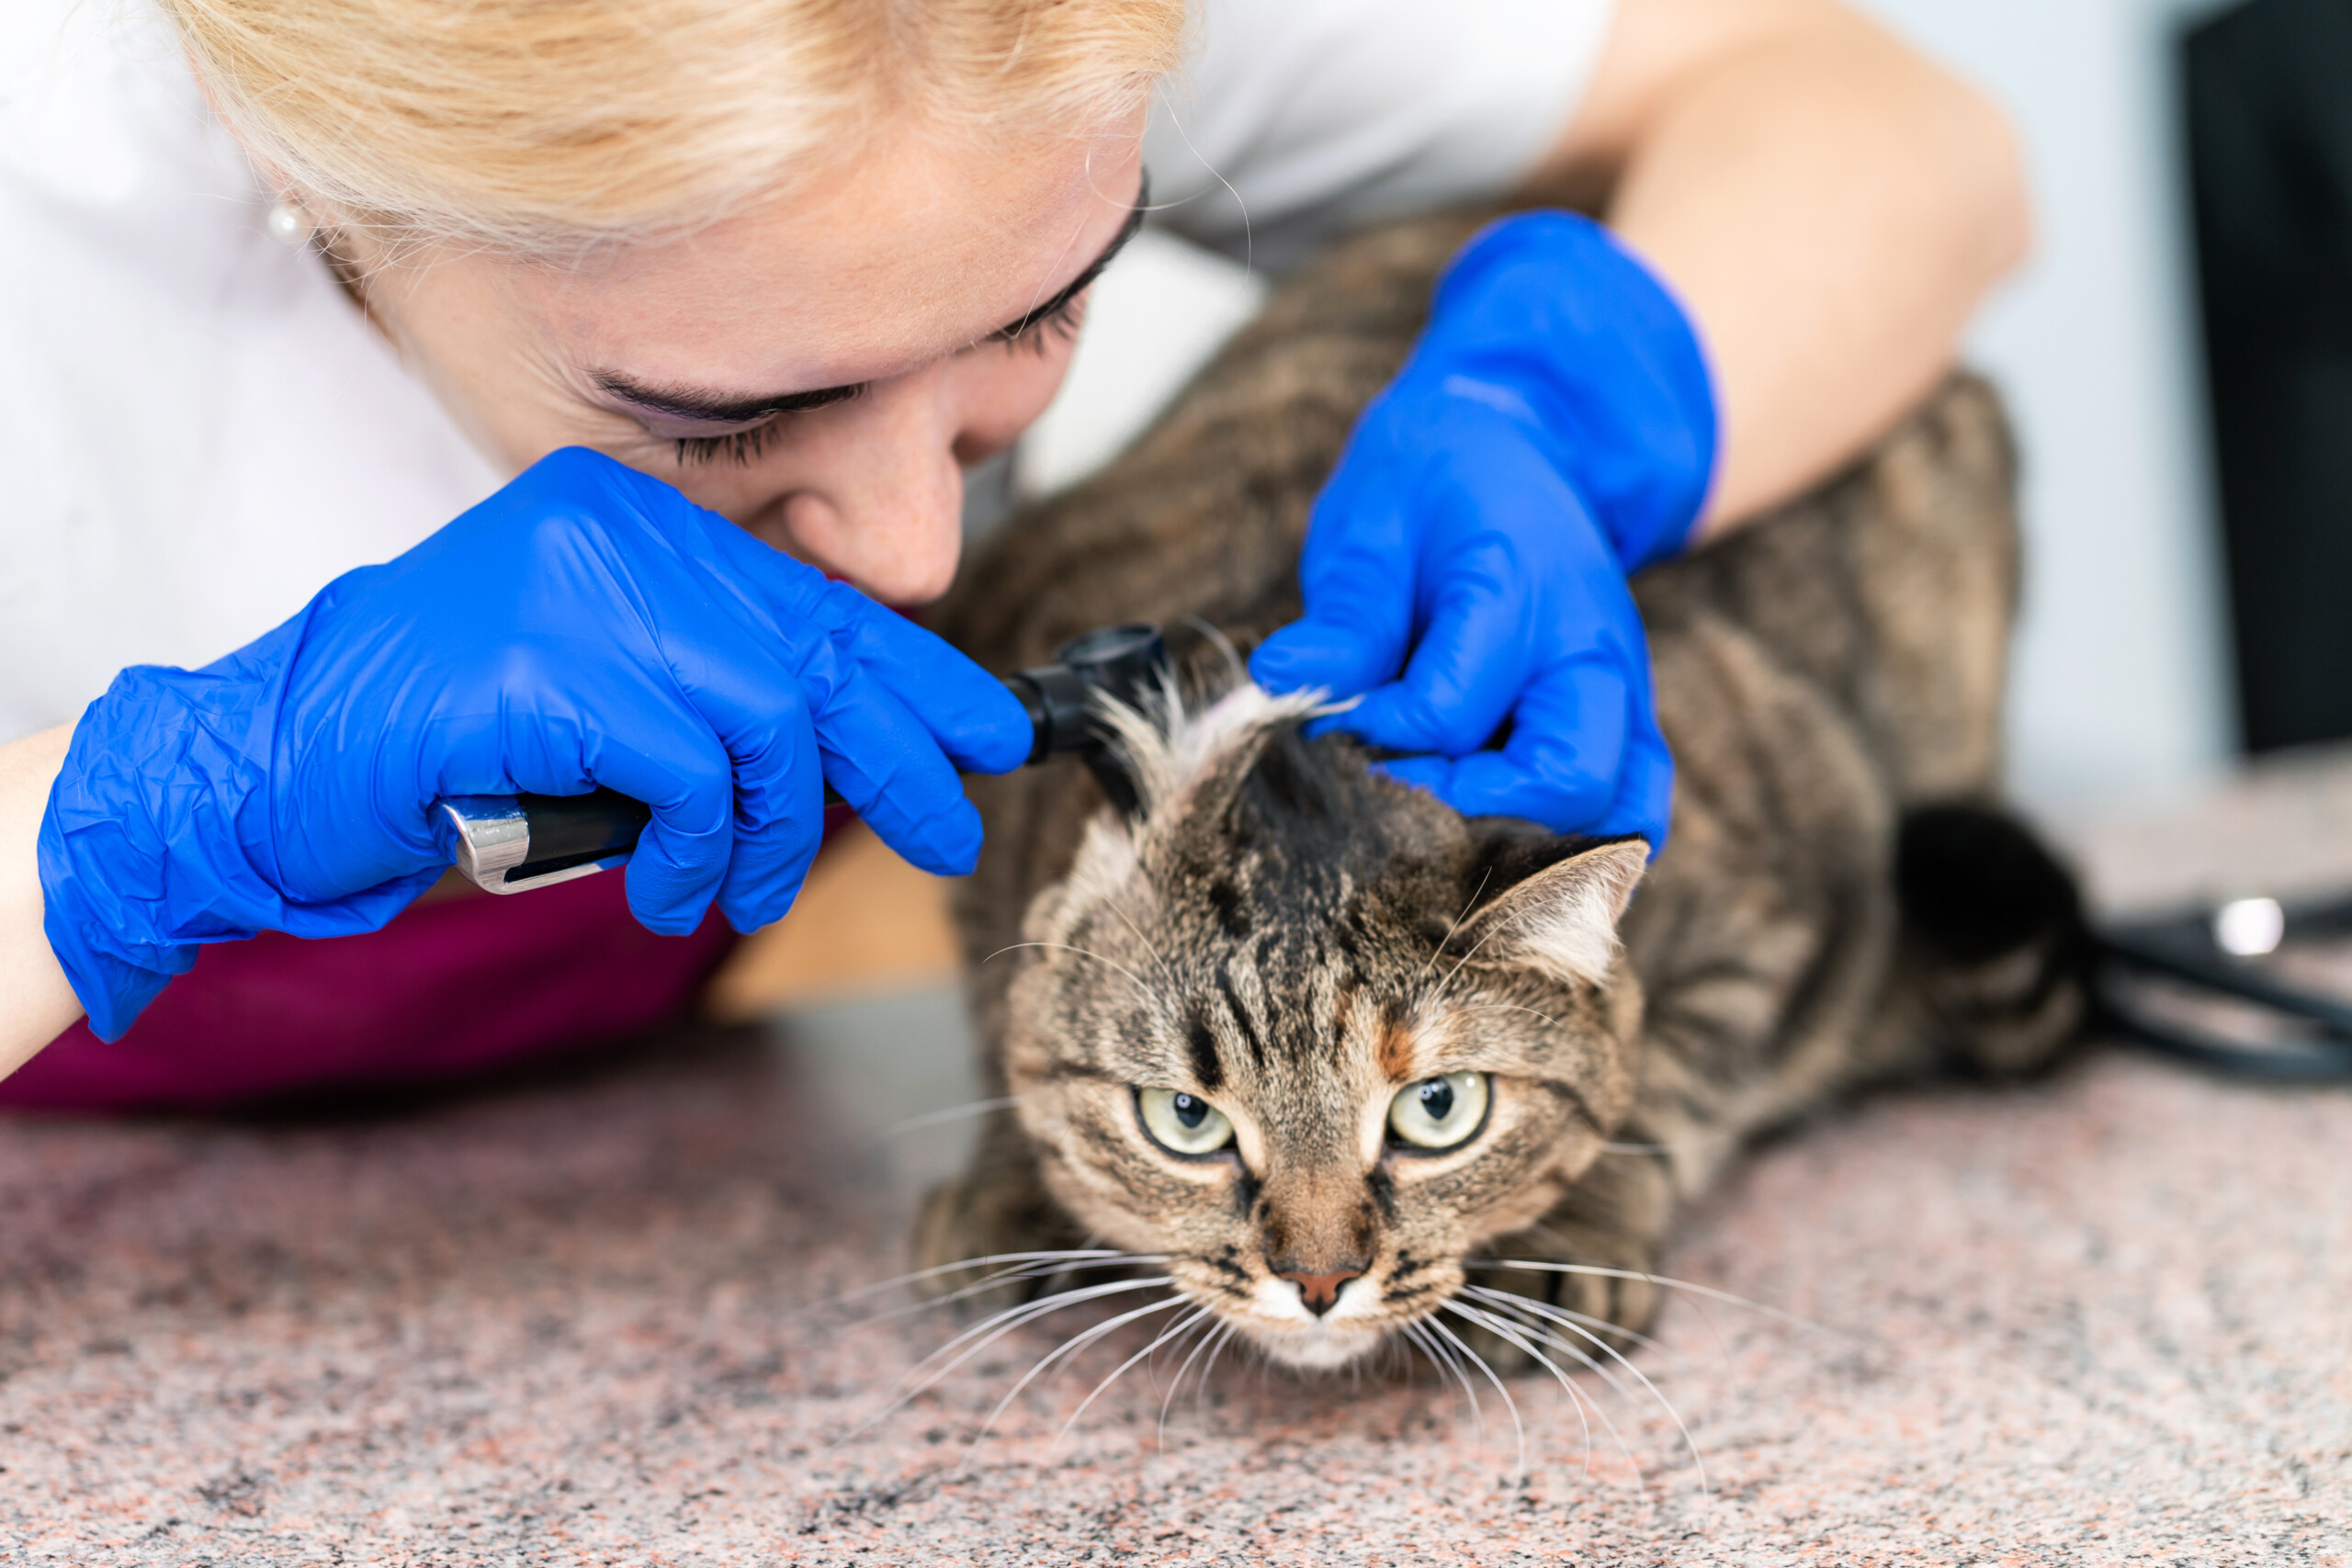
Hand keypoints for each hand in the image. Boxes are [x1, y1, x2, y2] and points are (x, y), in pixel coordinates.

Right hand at [39, 447, 1029, 1038]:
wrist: (273, 765)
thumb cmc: (446, 747)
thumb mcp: (606, 701)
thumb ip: (709, 689)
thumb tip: (856, 745)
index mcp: (629, 521)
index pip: (809, 597)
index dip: (911, 674)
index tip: (987, 733)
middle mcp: (610, 531)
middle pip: (810, 651)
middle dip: (897, 755)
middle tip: (947, 833)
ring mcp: (572, 589)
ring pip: (764, 723)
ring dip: (771, 834)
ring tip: (735, 893)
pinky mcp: (540, 667)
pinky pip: (689, 772)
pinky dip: (696, 849)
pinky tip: (672, 889)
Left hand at [1250, 212, 1715, 846]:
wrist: (1518, 448)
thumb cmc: (1432, 487)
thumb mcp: (1370, 526)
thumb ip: (1344, 617)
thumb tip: (1282, 681)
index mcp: (1521, 587)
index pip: (1449, 711)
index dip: (1376, 737)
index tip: (1329, 724)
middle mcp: (1591, 647)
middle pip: (1568, 779)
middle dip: (1469, 810)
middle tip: (1392, 792)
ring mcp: (1621, 689)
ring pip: (1616, 809)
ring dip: (1531, 834)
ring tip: (1445, 817)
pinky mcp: (1627, 721)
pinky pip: (1635, 805)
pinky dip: (1580, 840)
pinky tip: (1501, 838)